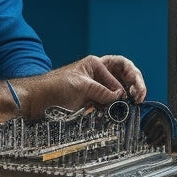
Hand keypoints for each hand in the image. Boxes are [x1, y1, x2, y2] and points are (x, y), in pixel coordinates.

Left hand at [14, 54, 146, 119]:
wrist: (37, 101)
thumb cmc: (53, 87)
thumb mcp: (81, 86)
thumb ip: (102, 91)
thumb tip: (119, 97)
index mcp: (95, 64)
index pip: (121, 66)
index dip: (130, 78)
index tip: (132, 92)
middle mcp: (97, 74)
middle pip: (123, 77)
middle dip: (133, 86)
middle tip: (139, 98)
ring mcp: (95, 88)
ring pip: (118, 92)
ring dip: (125, 99)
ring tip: (131, 106)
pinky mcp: (91, 101)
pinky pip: (109, 103)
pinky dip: (115, 107)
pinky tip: (118, 112)